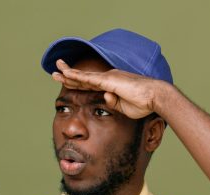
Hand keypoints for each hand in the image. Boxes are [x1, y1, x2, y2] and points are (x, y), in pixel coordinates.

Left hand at [52, 59, 166, 118]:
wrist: (155, 98)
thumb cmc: (143, 103)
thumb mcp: (123, 107)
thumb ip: (113, 103)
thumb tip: (105, 99)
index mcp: (110, 85)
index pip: (89, 84)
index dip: (76, 83)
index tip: (65, 82)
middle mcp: (108, 78)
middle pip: (83, 78)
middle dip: (68, 75)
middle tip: (55, 73)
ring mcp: (108, 78)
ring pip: (83, 76)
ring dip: (68, 74)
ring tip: (55, 71)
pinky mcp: (110, 81)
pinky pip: (90, 79)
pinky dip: (78, 76)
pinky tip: (67, 75)